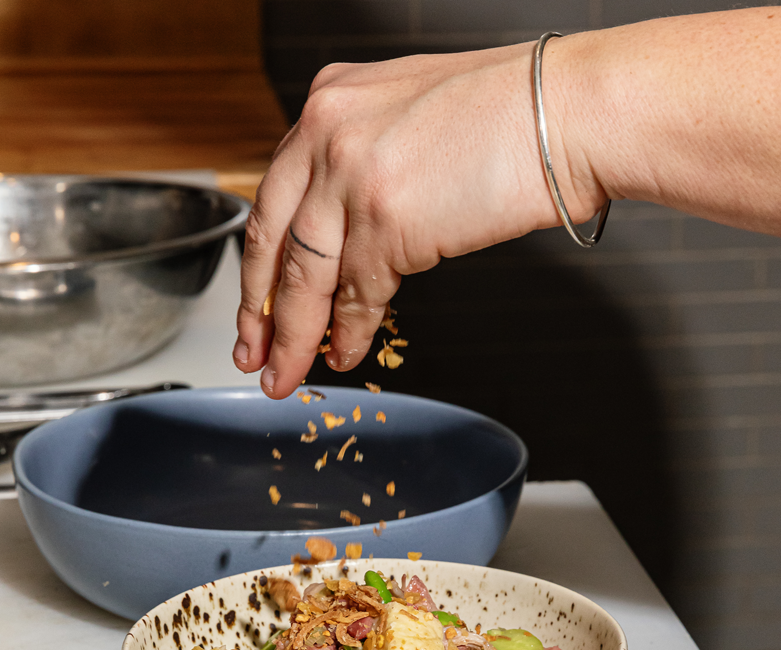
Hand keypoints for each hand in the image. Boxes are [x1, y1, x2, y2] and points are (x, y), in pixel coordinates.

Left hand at [234, 43, 603, 396]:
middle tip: (251, 352)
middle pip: (274, 241)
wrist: (569, 111)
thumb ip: (364, 162)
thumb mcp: (409, 118)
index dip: (263, 260)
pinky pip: (355, 297)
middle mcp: (328, 133)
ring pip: (304, 279)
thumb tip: (350, 230)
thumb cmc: (513, 114)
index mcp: (329, 103)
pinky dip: (348, 334)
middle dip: (258, 310)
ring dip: (293, 338)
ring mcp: (351, 178)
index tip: (255, 298)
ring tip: (286, 376)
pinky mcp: (386, 223)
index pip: (276, 196)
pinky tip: (344, 356)